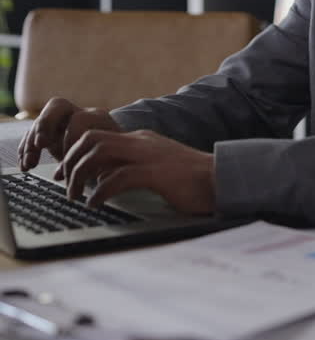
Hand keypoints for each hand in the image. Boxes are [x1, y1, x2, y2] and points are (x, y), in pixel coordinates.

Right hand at [18, 97, 119, 170]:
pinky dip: (26, 150)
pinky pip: (32, 136)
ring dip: (31, 143)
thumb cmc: (114, 159)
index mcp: (98, 117)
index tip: (71, 158)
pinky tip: (25, 165)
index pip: (80, 118)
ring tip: (29, 164)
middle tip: (40, 144)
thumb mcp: (112, 161)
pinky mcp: (49, 134)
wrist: (113, 156)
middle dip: (45, 125)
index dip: (72, 138)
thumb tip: (81, 176)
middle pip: (57, 106)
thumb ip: (97, 165)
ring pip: (41, 122)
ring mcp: (62, 122)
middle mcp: (78, 114)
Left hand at [60, 129, 215, 215]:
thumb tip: (106, 179)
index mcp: (141, 140)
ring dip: (81, 174)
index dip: (75, 154)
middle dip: (72, 161)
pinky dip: (100, 191)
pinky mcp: (156, 173)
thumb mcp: (158, 168)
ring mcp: (149, 155)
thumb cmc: (193, 181)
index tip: (66, 174)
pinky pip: (117, 178)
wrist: (224, 179)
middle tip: (66, 185)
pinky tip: (96, 204)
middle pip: (91, 139)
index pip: (96, 135)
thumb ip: (135, 168)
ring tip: (76, 196)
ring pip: (99, 152)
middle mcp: (141, 142)